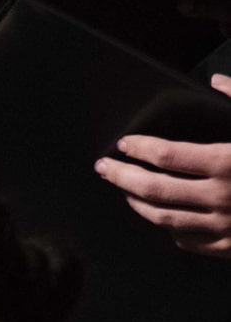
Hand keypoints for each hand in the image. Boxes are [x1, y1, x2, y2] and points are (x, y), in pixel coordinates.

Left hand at [94, 76, 230, 256]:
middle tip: (104, 168)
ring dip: (138, 205)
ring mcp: (225, 227)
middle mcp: (221, 198)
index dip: (139, 150)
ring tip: (125, 191)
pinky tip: (164, 219)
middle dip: (122, 178)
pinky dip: (170, 229)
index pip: (166, 157)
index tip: (124, 144)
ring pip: (164, 219)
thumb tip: (216, 80)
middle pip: (153, 191)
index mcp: (229, 163)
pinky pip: (189, 241)